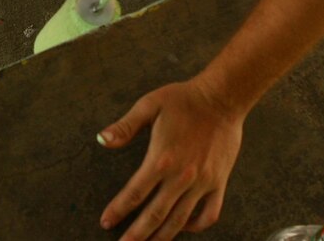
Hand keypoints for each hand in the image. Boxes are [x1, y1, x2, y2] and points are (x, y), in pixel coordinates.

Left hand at [97, 79, 244, 239]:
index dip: (118, 210)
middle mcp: (181, 176)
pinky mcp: (219, 182)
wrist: (222, 98)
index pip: (134, 193)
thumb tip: (101, 139)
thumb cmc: (183, 100)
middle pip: (155, 215)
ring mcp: (202, 182)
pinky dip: (195, 226)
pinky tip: (183, 227)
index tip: (106, 222)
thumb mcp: (148, 106)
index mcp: (161, 159)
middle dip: (137, 234)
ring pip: (180, 220)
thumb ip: (124, 127)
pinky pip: (209, 214)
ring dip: (162, 236)